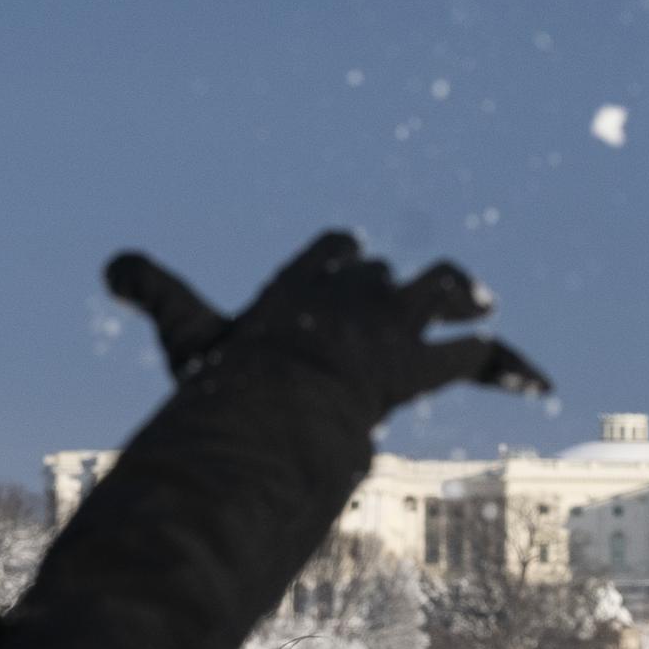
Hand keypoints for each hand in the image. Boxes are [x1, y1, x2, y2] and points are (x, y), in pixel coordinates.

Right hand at [105, 232, 551, 406]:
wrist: (279, 398)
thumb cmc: (231, 372)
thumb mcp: (187, 333)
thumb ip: (154, 292)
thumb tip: (110, 263)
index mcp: (308, 279)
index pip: (337, 250)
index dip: (345, 257)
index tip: (351, 257)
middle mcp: (356, 292)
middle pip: (390, 275)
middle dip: (400, 287)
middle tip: (416, 299)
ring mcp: (392, 324)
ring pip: (441, 290)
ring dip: (459, 297)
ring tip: (479, 304)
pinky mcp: (419, 364)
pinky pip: (469, 359)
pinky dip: (506, 368)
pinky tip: (538, 382)